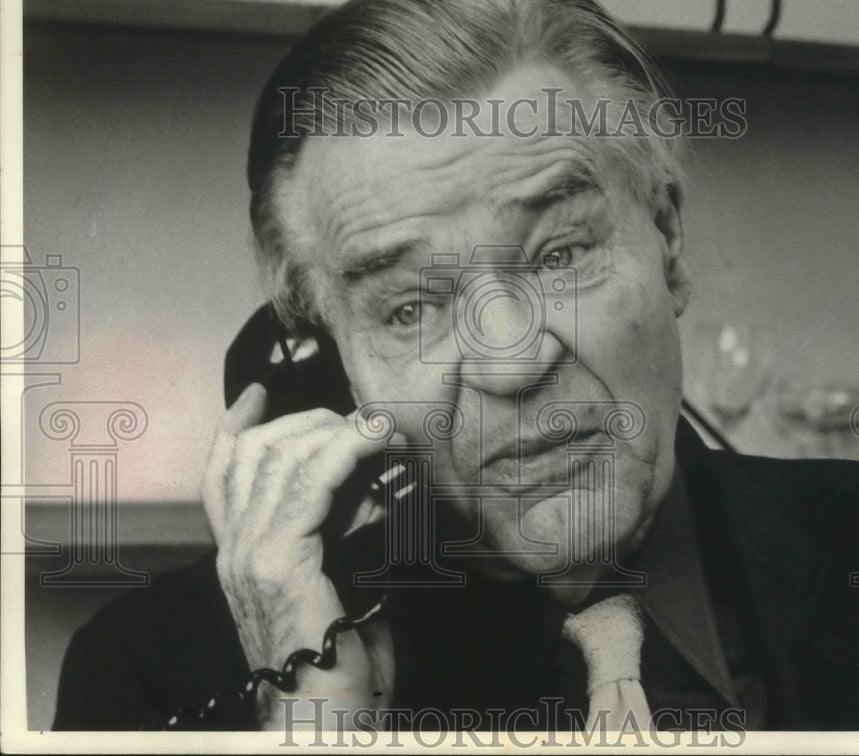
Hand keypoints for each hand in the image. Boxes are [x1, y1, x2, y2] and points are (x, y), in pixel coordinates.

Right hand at [202, 383, 393, 728]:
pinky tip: (371, 442)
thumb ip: (333, 538)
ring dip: (335, 433)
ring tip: (378, 429)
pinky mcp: (278, 563)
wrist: (323, 721)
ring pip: (279, 460)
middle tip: (359, 422)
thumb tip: (369, 495)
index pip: (223, 475)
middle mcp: (235, 551)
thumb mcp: (331, 587)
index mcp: (240, 556)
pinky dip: (343, 452)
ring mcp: (249, 556)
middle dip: (309, 423)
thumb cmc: (338, 664)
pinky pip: (308, 484)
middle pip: (255, 454)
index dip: (236, 427)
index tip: (260, 394)